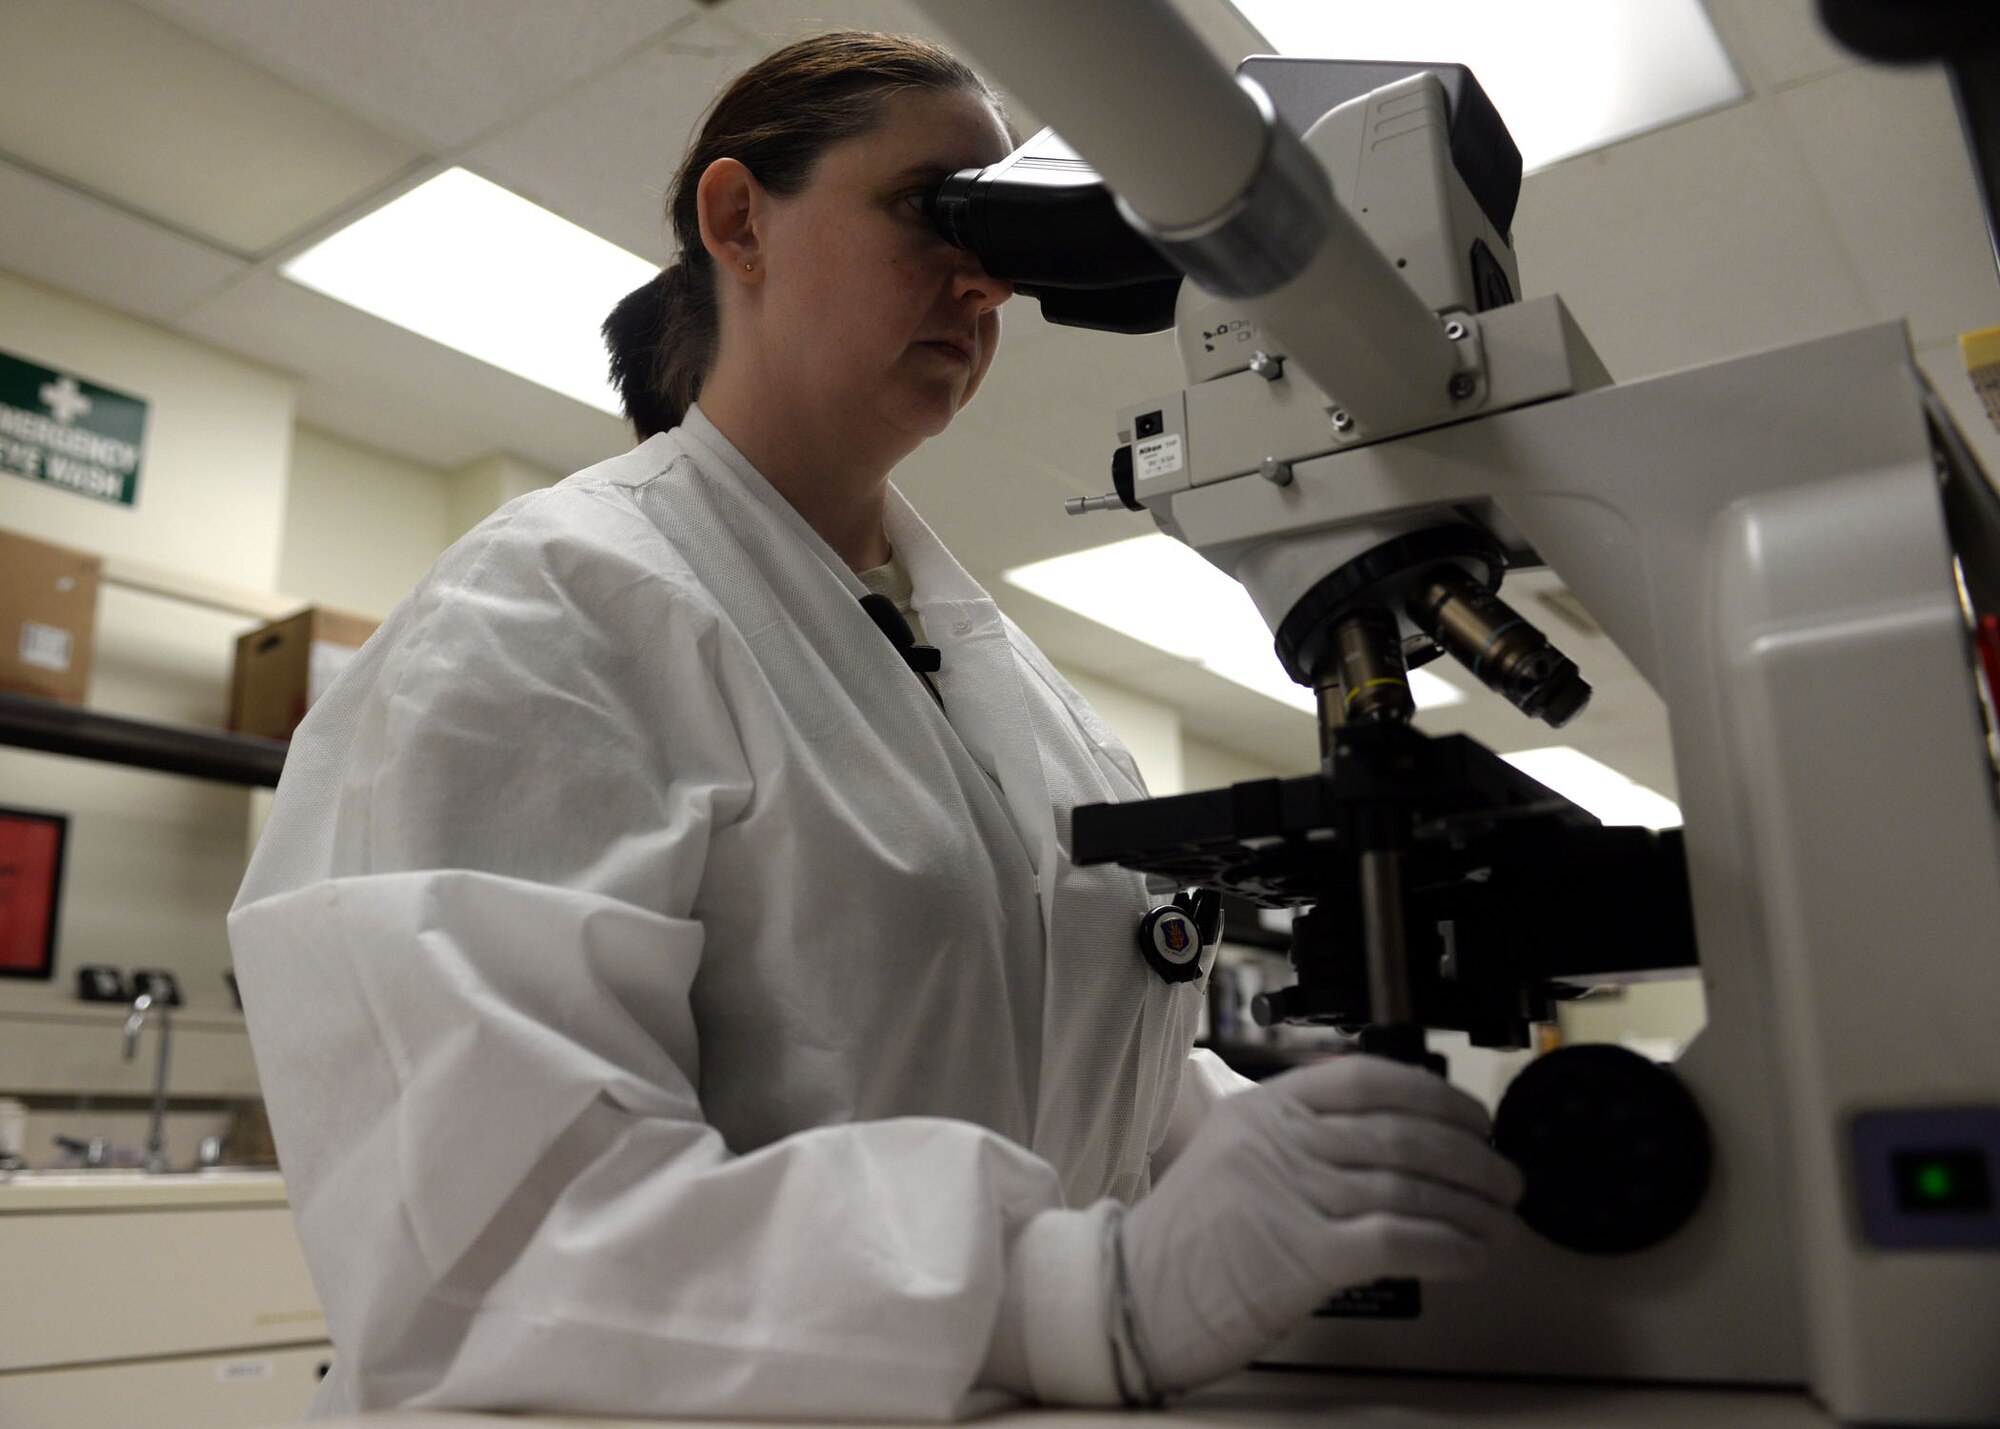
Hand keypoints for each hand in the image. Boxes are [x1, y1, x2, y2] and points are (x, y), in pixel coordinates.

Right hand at [1118, 1054, 1522, 1395]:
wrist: (1129, 1298)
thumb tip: (1384, 1143)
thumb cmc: (1184, 1241)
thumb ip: (1297, 1140)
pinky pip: (1400, 1239)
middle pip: (1403, 1132)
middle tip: (1505, 1179)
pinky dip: (1450, 1246)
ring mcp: (1292, 1194)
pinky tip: (1473, 1256)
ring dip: (1473, 1207)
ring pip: (1412, 1184)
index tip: (1474, 1118)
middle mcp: (1281, 1142)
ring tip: (1500, 1224)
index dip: (1437, 1096)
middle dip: (1473, 1157)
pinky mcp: (1304, 1255)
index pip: (1368, 1078)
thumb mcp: (1232, 1158)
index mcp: (1264, 1109)